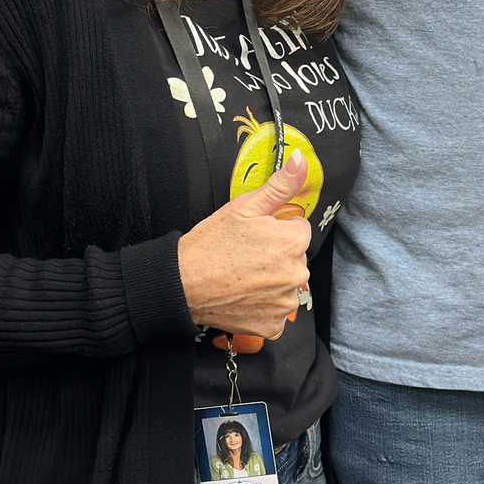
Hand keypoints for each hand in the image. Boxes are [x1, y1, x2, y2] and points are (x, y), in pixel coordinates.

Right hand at [176, 155, 311, 338]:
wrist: (182, 283)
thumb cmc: (209, 244)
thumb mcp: (244, 207)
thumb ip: (280, 186)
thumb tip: (300, 160)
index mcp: (294, 242)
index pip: (298, 230)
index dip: (276, 230)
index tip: (254, 236)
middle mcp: (296, 273)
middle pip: (294, 259)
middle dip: (276, 256)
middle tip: (245, 256)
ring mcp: (285, 302)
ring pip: (286, 285)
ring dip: (271, 282)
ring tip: (242, 276)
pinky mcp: (272, 324)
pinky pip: (276, 311)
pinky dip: (263, 306)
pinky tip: (243, 296)